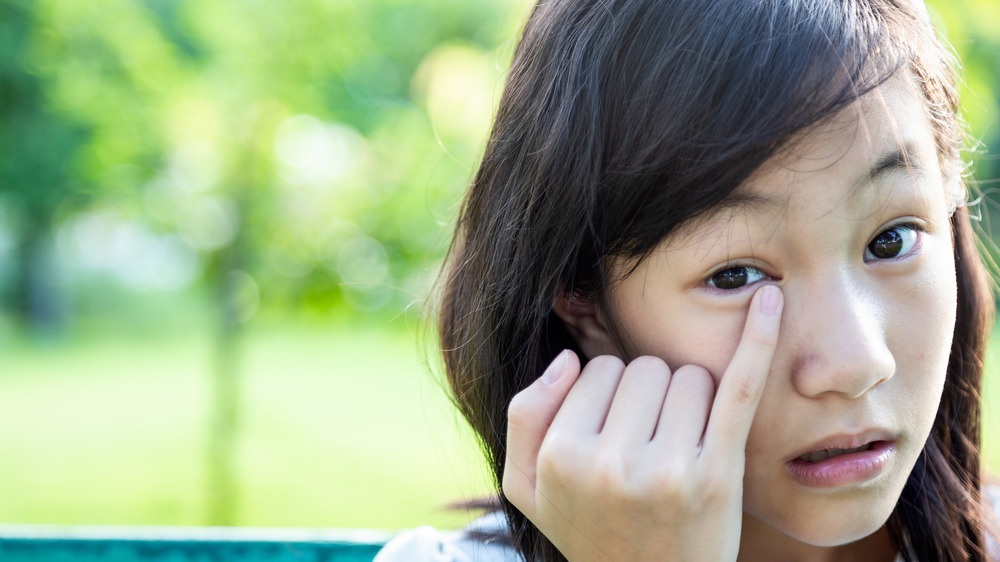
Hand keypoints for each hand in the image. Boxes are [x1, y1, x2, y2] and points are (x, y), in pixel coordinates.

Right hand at [502, 285, 782, 560]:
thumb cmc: (588, 531)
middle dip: (649, 396)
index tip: (614, 432)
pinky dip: (758, 341)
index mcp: (562, 456)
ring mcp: (669, 469)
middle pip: (644, 369)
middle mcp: (611, 463)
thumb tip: (568, 358)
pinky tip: (772, 301)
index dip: (608, 395)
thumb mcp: (528, 487)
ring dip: (687, 402)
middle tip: (650, 446)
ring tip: (678, 451)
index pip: (596, 369)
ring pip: (686, 376)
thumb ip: (524, 416)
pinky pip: (738, 388)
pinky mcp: (719, 474)